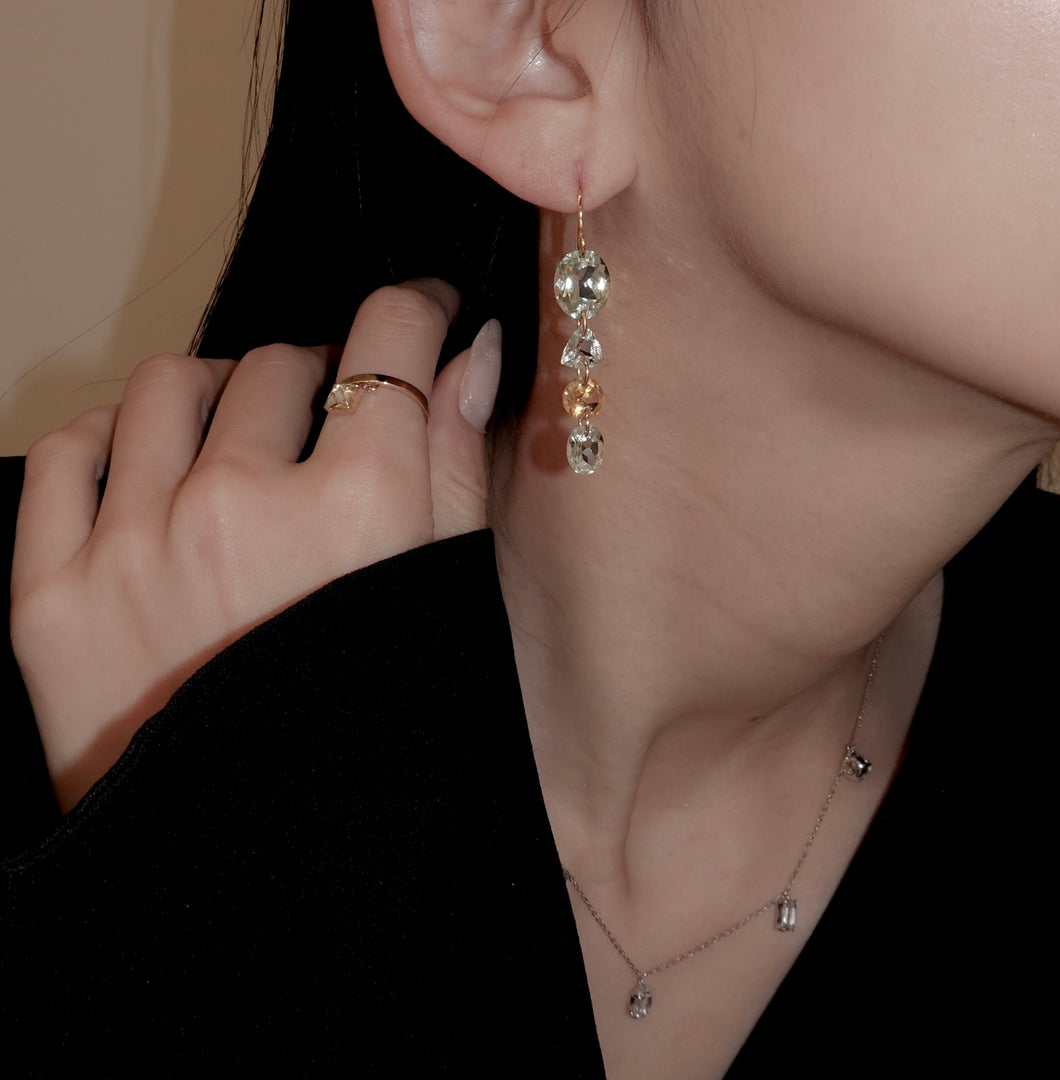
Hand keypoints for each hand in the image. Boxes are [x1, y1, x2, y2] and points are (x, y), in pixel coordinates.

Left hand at [10, 281, 500, 811]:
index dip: (413, 310)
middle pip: (279, 362)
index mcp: (360, 513)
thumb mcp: (450, 608)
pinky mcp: (50, 600)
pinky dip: (109, 440)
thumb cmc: (389, 744)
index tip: (418, 313)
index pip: (388, 342)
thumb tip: (472, 356)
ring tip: (242, 438)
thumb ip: (460, 470)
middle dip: (320, 374)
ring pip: (167, 387)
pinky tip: (149, 468)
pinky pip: (63, 455)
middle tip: (334, 421)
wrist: (275, 883)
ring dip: (218, 393)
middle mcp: (240, 509)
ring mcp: (133, 550)